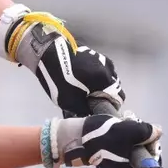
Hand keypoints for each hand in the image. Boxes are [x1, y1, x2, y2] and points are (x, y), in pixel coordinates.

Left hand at [0, 5, 126, 116]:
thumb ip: (86, 110)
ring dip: (102, 85)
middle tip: (93, 102)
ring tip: (88, 91)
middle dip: (106, 96)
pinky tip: (84, 80)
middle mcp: (108, 68)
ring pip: (109, 77)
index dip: (110, 107)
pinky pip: (101, 69)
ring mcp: (102, 59)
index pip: (118, 98)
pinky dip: (97, 76)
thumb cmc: (60, 80)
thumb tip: (93, 113)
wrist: (48, 54)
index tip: (100, 110)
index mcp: (106, 80)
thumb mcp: (71, 102)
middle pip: (115, 87)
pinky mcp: (94, 54)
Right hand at [43, 114, 160, 167]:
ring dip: (133, 132)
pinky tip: (119, 124)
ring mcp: (118, 163)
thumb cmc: (103, 137)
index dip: (152, 144)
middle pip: (144, 152)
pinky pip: (125, 145)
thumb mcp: (129, 131)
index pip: (152, 160)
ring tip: (125, 120)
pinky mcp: (111, 155)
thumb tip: (158, 132)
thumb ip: (146, 132)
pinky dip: (124, 134)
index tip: (146, 131)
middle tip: (134, 123)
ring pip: (134, 146)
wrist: (76, 136)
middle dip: (142, 136)